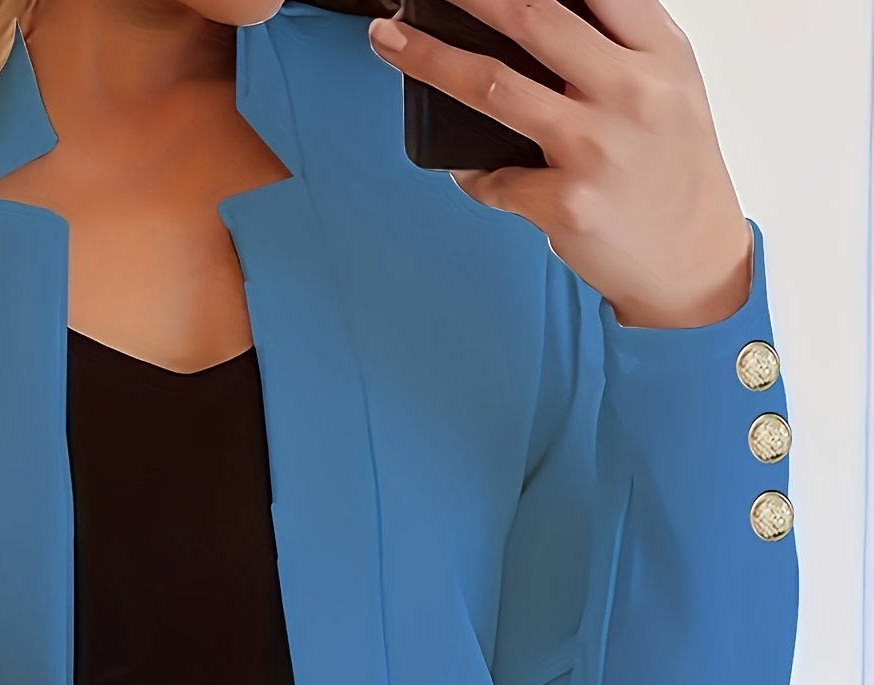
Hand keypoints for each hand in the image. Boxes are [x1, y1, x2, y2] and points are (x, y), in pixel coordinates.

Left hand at [368, 0, 755, 327]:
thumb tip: (531, 17)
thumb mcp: (668, 89)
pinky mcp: (567, 203)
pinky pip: (492, 178)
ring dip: (428, 58)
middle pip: (531, 16)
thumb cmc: (670, 172)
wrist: (693, 261)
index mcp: (659, 52)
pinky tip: (471, 172)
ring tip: (388, 40)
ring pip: (492, 86)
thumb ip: (617, 46)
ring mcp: (597, 147)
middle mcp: (630, 91)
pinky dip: (470, 174)